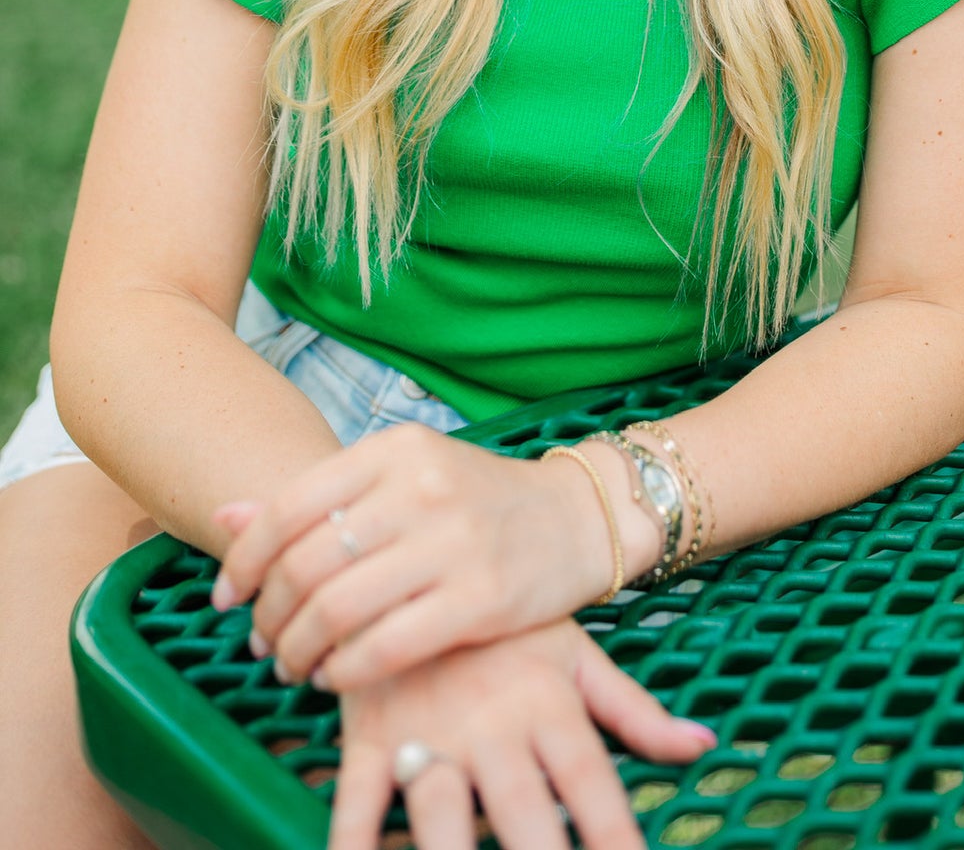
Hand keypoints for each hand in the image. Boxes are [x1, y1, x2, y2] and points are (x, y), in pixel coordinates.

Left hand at [211, 426, 653, 690]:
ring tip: (293, 663)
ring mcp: (453, 543)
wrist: (577, 519)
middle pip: (307, 564)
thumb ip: (317, 498)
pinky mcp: (481, 598)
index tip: (227, 595)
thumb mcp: (401, 476)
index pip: (290, 506)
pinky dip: (344, 671)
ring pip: (338, 609)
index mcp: (395, 450)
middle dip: (269, 614)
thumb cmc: (477, 501)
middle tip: (263, 639)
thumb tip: (224, 518)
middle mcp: (420, 488)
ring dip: (299, 649)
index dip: (245, 559)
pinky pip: (384, 648)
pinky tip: (336, 676)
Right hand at [328, 618, 715, 849]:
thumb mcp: (575, 655)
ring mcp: (427, 729)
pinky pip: (355, 799)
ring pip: (439, 810)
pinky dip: (351, 841)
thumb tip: (703, 745)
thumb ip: (634, 710)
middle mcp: (492, 722)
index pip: (589, 780)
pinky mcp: (368, 734)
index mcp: (547, 703)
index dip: (613, 833)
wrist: (419, 548)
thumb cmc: (510, 624)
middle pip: (520, 808)